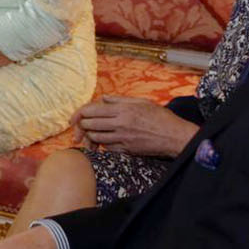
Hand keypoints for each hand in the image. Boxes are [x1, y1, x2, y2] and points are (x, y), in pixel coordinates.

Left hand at [75, 95, 197, 157]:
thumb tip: (102, 99)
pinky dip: (102, 144)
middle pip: (90, 124)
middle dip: (82, 125)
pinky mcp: (127, 149)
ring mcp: (123, 138)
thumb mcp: (141, 102)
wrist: (175, 137)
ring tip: (91, 133)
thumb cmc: (160, 117)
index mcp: (123, 110)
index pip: (91, 110)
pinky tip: (104, 141)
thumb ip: (119, 100)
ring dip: (90, 136)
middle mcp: (121, 124)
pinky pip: (106, 147)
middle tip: (81, 125)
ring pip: (95, 137)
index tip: (74, 118)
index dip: (79, 114)